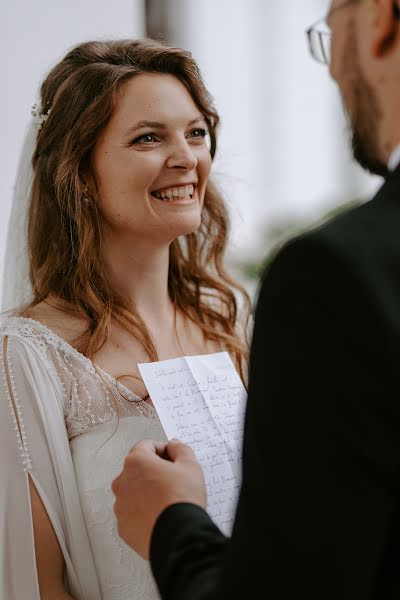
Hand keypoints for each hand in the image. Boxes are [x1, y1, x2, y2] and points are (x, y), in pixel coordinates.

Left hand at [112, 438, 206, 558]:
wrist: (178, 535)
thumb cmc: (181, 500)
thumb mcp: (190, 466)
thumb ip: (180, 449)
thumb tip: (175, 446)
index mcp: (136, 462)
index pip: (147, 446)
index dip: (164, 450)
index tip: (173, 458)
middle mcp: (122, 481)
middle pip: (139, 469)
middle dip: (155, 471)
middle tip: (173, 480)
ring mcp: (120, 505)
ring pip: (134, 492)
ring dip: (148, 492)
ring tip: (167, 500)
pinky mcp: (123, 526)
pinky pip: (133, 513)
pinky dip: (144, 512)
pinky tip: (160, 515)